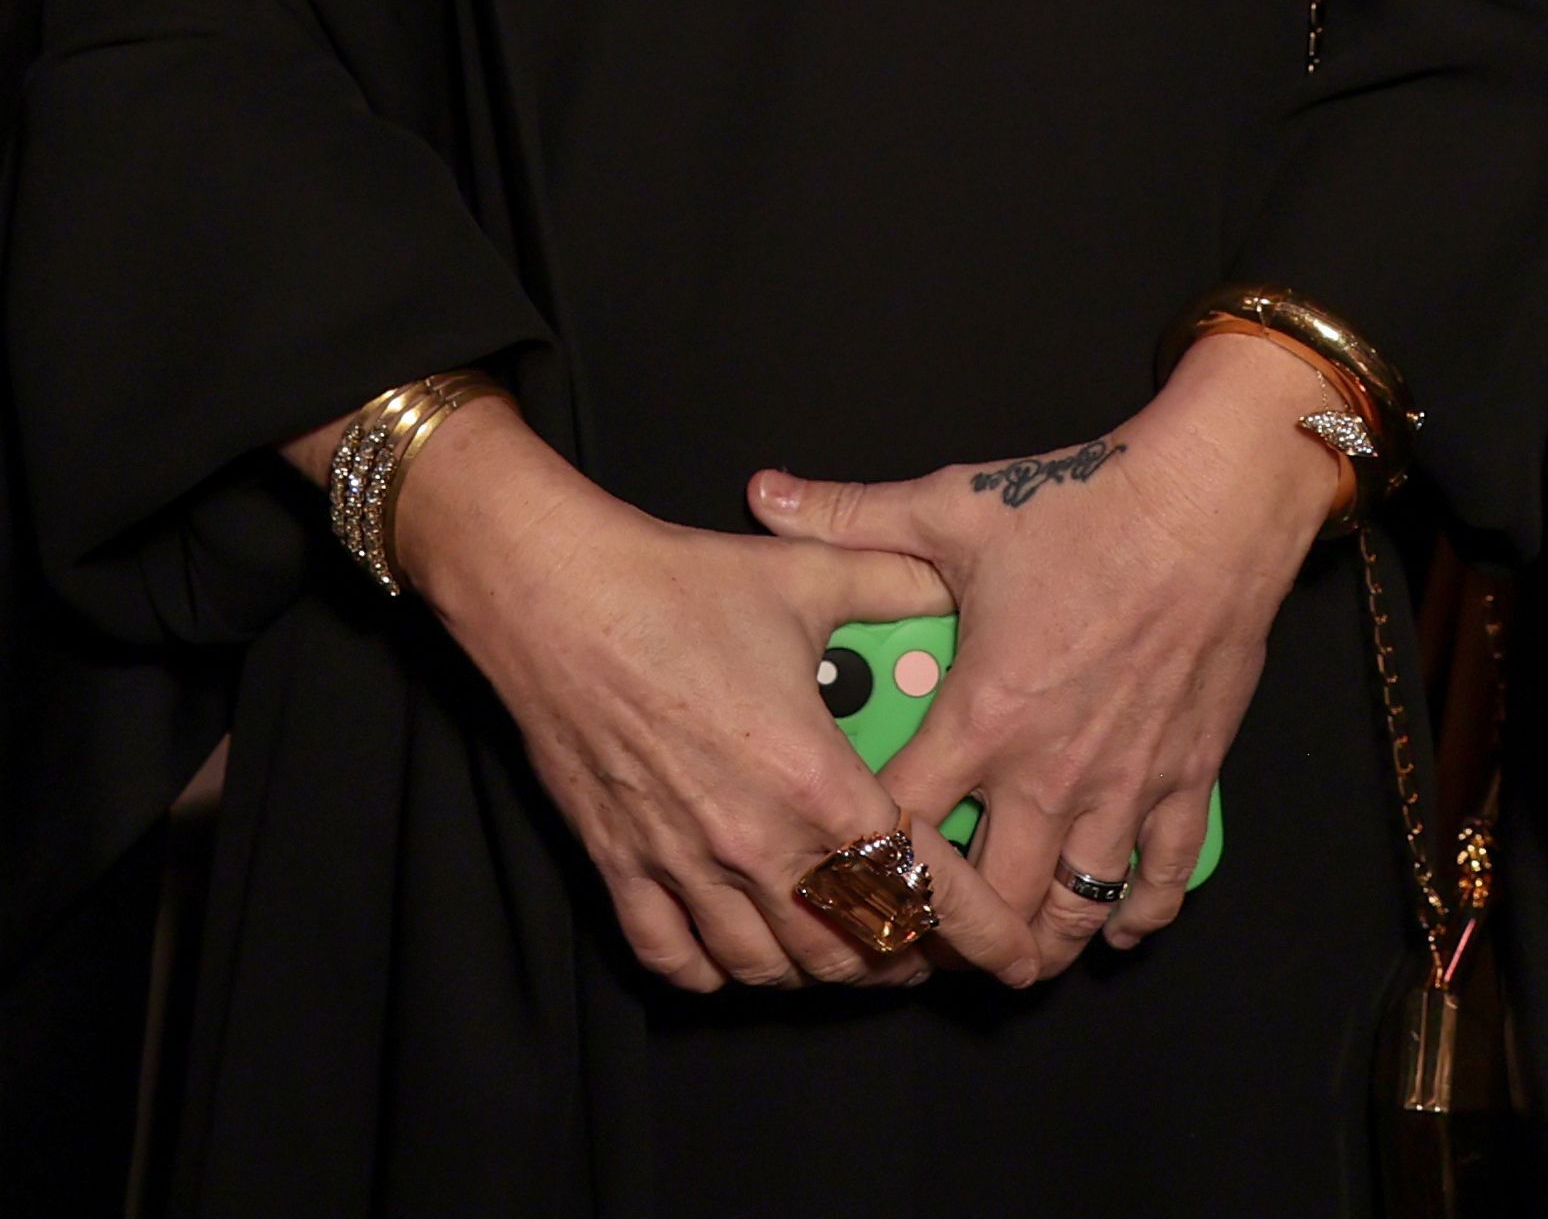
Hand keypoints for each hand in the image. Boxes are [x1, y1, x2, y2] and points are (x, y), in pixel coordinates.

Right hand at [374, 399, 1040, 995]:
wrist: (550, 587)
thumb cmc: (672, 583)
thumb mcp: (799, 576)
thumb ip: (888, 582)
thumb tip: (946, 577)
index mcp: (815, 780)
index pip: (922, 890)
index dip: (975, 929)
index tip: (997, 943)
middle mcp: (755, 841)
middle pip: (853, 950)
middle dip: (898, 953)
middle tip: (913, 931)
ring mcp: (683, 862)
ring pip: (771, 970)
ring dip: (812, 967)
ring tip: (830, 938)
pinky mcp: (620, 861)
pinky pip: (675, 961)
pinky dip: (713, 968)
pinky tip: (732, 941)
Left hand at [747, 331, 1337, 975]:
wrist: (1205, 510)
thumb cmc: (1078, 510)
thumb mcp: (949, 508)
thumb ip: (849, 516)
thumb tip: (763, 495)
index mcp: (984, 715)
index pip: (908, 823)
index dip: (870, 857)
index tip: (843, 870)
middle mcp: (1053, 771)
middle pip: (997, 896)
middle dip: (958, 930)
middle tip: (925, 936)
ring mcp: (1127, 784)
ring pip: (1081, 905)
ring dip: (1044, 937)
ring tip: (1010, 954)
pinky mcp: (1189, 778)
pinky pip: (1166, 876)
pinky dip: (1139, 913)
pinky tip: (1114, 928)